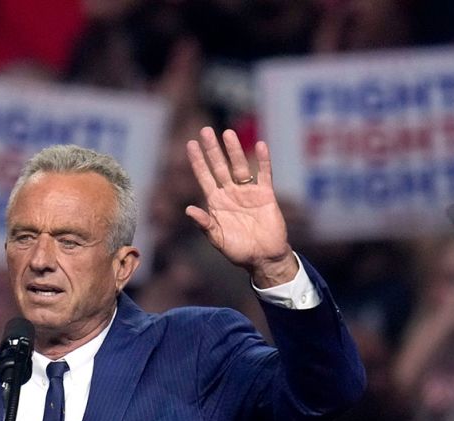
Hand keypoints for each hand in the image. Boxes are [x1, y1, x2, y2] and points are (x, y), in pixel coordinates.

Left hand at [184, 127, 297, 287]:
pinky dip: (263, 160)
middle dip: (212, 149)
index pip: (204, 177)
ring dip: (234, 150)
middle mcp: (230, 193)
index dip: (197, 161)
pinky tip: (260, 145)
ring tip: (228, 133)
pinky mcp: (266, 195)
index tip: (190, 144)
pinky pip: (264, 174)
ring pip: (240, 166)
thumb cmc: (239, 251)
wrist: (264, 258)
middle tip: (205, 130)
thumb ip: (204, 224)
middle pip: (220, 167)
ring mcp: (248, 192)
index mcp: (216, 202)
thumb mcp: (218, 239)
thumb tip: (188, 210)